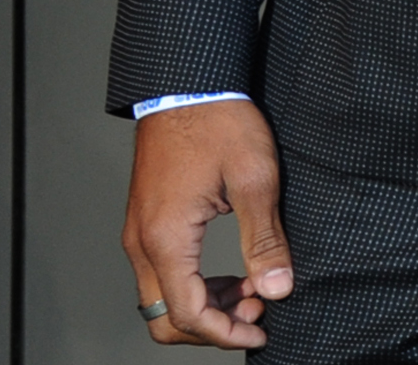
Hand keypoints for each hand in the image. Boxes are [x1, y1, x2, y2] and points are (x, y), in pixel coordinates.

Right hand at [122, 100, 292, 347]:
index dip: (225, 334)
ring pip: (161, 299)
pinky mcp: (146, 224)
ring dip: (205, 306)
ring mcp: (139, 234)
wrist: (187, 84)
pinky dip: (196, 285)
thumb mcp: (256, 180)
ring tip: (255, 289)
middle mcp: (142, 243)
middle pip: (163, 317)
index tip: (261, 331)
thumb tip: (278, 288)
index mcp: (166, 238)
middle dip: (212, 327)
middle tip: (259, 311)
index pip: (187, 313)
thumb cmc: (219, 122)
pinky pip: (163, 274)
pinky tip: (234, 273)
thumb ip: (265, 240)